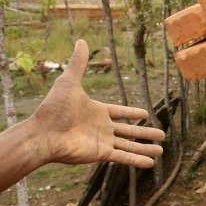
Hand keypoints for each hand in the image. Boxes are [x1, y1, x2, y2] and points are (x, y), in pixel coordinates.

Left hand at [30, 40, 164, 167]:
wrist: (44, 133)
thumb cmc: (54, 108)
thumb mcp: (69, 81)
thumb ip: (78, 63)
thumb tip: (81, 41)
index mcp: (97, 111)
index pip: (120, 112)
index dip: (132, 113)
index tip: (146, 113)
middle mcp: (102, 128)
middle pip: (129, 131)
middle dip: (145, 133)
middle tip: (162, 134)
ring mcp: (102, 142)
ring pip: (130, 146)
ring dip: (145, 149)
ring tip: (161, 152)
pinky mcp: (101, 154)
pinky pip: (123, 157)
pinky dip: (137, 160)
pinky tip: (150, 164)